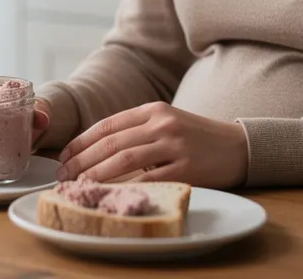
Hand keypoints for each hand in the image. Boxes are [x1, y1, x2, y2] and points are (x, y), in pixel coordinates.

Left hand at [56, 102, 246, 188]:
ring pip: (124, 159)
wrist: (238, 146)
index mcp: (154, 109)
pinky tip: (110, 193)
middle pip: (111, 142)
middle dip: (82, 160)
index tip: (64, 156)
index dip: (81, 141)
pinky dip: (126, 186)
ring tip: (79, 185)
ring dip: (96, 173)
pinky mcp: (187, 167)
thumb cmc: (197, 137)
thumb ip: (137, 130)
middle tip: (63, 175)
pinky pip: (149, 178)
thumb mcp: (166, 123)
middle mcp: (162, 123)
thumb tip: (95, 150)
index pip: (108, 125)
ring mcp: (174, 145)